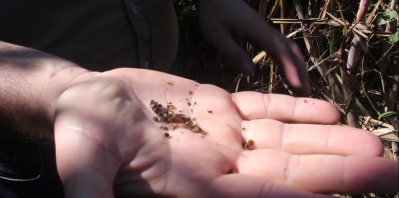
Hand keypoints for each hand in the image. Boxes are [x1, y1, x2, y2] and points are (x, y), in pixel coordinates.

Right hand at [54, 68, 397, 197]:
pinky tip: (329, 114)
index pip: (258, 197)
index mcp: (191, 184)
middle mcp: (216, 165)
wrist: (88, 100)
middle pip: (287, 172)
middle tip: (391, 169)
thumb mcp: (80, 164)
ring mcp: (222, 136)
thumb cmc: (81, 132)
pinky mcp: (218, 108)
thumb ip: (91, 195)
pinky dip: (297, 112)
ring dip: (329, 143)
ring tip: (376, 146)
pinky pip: (265, 111)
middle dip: (340, 173)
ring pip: (285, 141)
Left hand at [198, 0, 310, 95]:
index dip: (290, 69)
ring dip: (298, 66)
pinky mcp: (263, 33)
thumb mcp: (217, 36)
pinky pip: (282, 47)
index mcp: (257, 31)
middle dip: (300, 71)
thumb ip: (233, 53)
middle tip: (306, 93)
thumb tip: (251, 72)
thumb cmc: (214, 15)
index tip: (298, 86)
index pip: (279, 51)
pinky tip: (290, 71)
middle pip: (291, 50)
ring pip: (289, 48)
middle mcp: (267, 31)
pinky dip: (290, 60)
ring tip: (302, 86)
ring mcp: (266, 31)